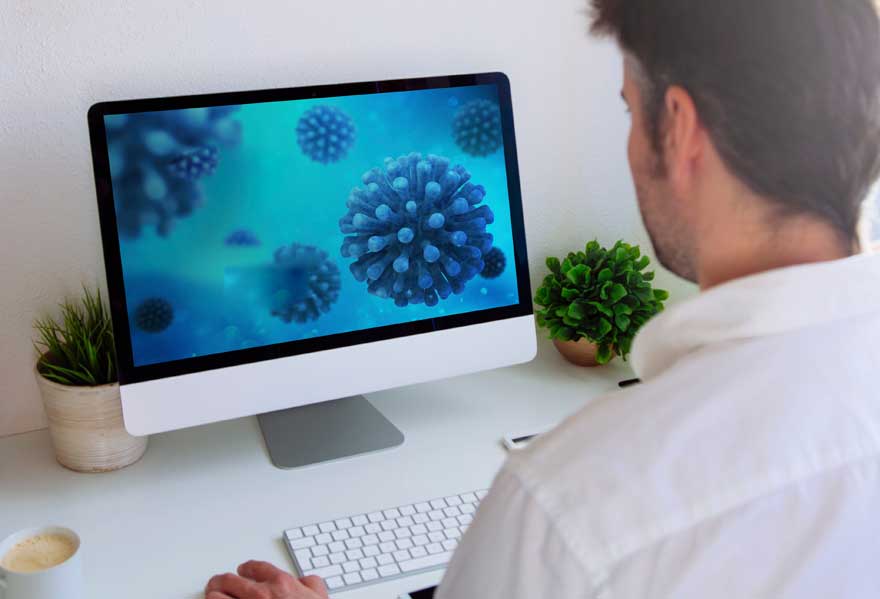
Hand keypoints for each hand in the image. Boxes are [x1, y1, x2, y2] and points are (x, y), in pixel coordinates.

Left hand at [205, 561, 328, 598]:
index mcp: (280, 584)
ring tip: (212, 595)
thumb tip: (306, 582)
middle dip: (222, 581)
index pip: (256, 568)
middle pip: (229, 580)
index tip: (244, 570)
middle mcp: (260, 596)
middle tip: (218, 582)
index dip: (247, 568)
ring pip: (216, 597)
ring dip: (214, 595)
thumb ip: (311, 585)